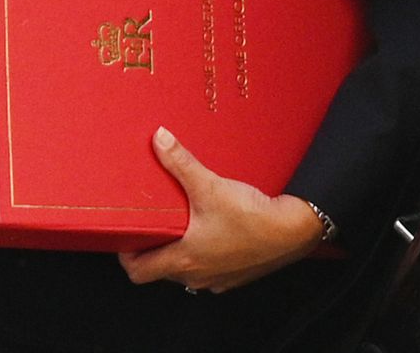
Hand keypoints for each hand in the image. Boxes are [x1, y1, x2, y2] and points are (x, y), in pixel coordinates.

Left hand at [117, 127, 324, 293]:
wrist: (295, 230)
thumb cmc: (252, 217)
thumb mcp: (209, 186)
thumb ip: (180, 163)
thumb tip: (159, 139)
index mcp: (183, 260)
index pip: (139, 272)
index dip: (126, 255)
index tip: (125, 237)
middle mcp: (197, 276)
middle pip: (160, 270)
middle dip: (153, 249)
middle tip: (151, 224)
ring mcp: (218, 279)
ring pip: (186, 271)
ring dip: (180, 251)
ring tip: (180, 225)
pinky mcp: (236, 275)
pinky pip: (210, 269)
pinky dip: (204, 254)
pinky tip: (211, 232)